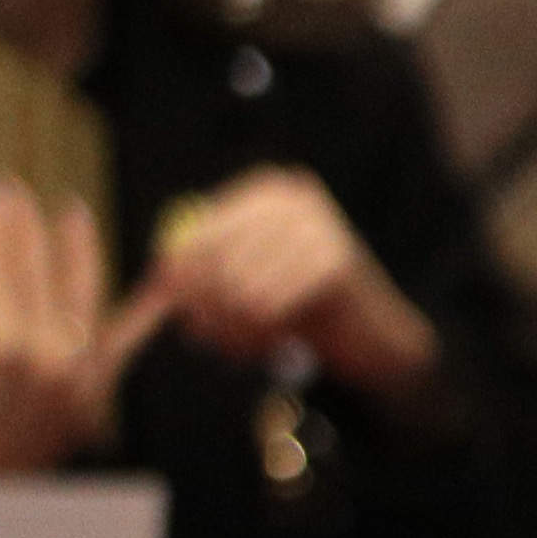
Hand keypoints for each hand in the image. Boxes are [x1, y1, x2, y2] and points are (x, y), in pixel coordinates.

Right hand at [0, 180, 164, 472]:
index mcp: (0, 343)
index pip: (0, 267)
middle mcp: (48, 352)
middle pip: (38, 272)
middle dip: (27, 227)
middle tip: (20, 190)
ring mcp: (79, 370)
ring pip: (83, 296)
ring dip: (80, 251)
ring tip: (76, 213)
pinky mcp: (98, 389)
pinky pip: (125, 342)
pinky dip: (146, 314)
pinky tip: (168, 287)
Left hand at [144, 169, 437, 410]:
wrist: (375, 336)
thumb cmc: (302, 307)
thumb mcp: (249, 279)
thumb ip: (205, 272)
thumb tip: (161, 278)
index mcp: (265, 192)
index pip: (199, 234)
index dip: (180, 278)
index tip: (179, 312)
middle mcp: (291, 200)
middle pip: (215, 259)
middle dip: (204, 306)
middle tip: (204, 337)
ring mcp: (318, 227)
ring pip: (238, 287)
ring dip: (231, 326)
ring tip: (238, 345)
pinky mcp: (336, 261)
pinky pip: (269, 305)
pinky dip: (260, 333)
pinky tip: (269, 344)